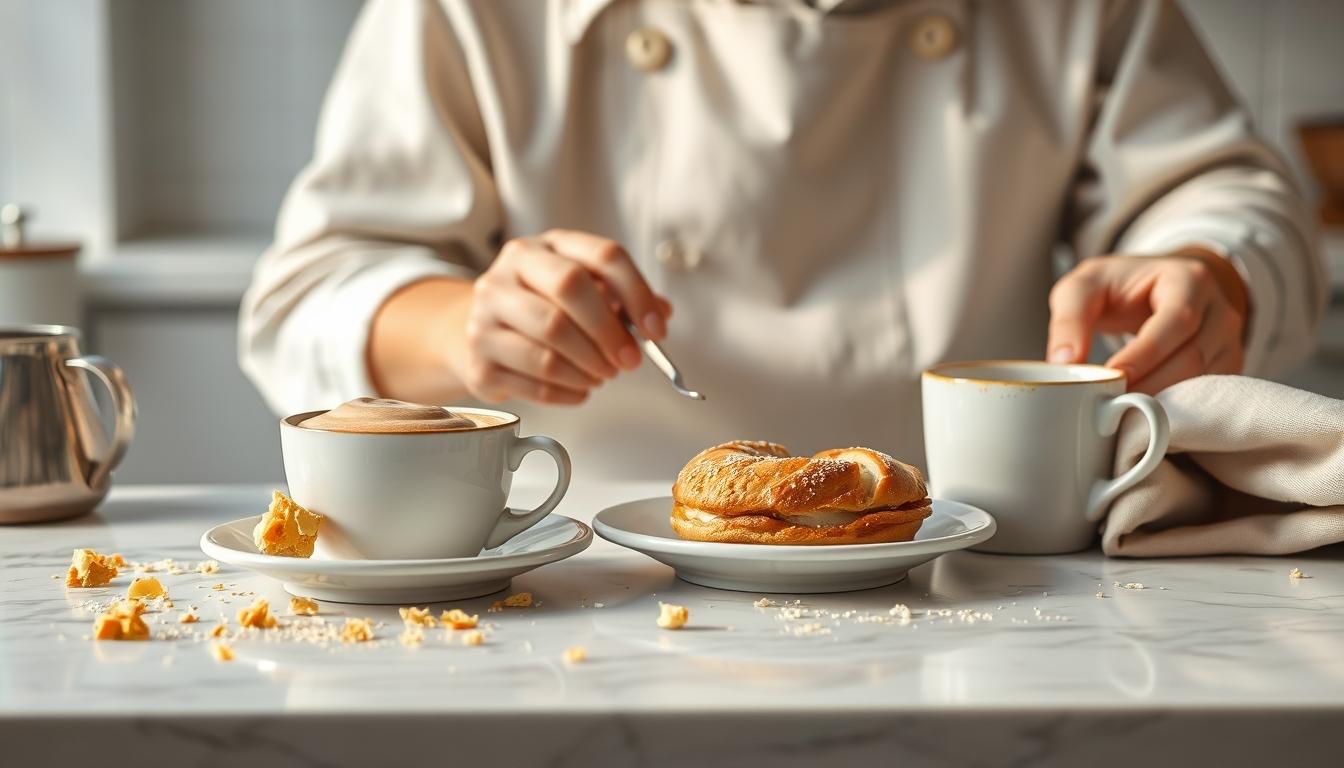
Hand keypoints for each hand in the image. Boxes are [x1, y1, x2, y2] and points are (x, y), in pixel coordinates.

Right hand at [456, 229, 671, 404]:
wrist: (475, 331)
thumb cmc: (536, 308)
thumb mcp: (578, 289)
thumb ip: (621, 298)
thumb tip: (660, 313)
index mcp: (542, 248)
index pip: (602, 255)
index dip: (638, 293)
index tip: (656, 329)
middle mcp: (507, 274)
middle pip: (570, 290)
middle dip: (610, 332)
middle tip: (629, 360)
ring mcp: (486, 317)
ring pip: (551, 346)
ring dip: (590, 369)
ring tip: (602, 375)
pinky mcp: (480, 361)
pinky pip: (537, 383)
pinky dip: (570, 392)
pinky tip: (580, 388)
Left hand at [1046, 247, 1248, 394]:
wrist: (1155, 287)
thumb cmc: (1118, 286)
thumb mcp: (1085, 286)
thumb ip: (1069, 318)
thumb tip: (1064, 362)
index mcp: (1189, 280)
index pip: (1177, 320)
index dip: (1146, 353)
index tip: (1113, 377)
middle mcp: (1219, 311)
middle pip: (1192, 357)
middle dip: (1149, 385)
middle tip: (1109, 404)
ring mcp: (1229, 342)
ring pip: (1202, 382)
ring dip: (1161, 402)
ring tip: (1121, 413)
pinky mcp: (1225, 368)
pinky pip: (1207, 396)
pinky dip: (1175, 410)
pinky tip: (1143, 417)